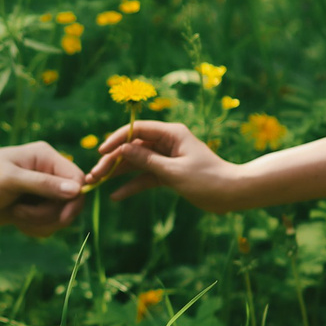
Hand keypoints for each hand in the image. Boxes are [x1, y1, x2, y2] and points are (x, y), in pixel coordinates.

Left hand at [0, 140, 88, 238]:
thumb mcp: (12, 181)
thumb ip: (44, 185)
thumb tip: (78, 190)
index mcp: (45, 157)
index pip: (78, 179)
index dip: (73, 200)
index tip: (60, 217)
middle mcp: (46, 172)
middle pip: (72, 200)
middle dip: (52, 214)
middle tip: (24, 215)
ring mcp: (39, 191)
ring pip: (60, 215)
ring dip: (41, 222)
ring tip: (17, 216)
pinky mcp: (31, 208)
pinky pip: (48, 224)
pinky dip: (35, 228)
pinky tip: (16, 222)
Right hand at [85, 120, 248, 212]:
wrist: (232, 194)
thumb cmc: (207, 179)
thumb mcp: (174, 172)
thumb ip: (147, 160)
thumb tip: (122, 150)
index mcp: (171, 133)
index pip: (136, 130)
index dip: (116, 140)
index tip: (101, 153)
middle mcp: (167, 142)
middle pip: (132, 147)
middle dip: (113, 161)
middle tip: (94, 175)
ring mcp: (166, 158)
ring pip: (136, 163)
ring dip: (118, 174)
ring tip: (97, 184)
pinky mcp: (168, 173)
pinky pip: (145, 176)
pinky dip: (132, 185)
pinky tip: (116, 195)